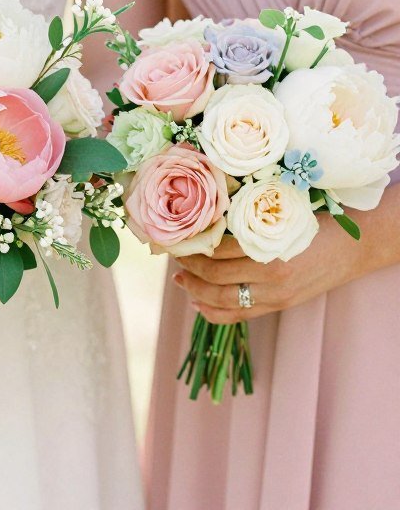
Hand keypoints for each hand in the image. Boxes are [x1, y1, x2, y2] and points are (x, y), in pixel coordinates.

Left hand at [173, 223, 360, 323]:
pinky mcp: (280, 305)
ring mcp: (276, 295)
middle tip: (174, 255)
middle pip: (215, 276)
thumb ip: (247, 219)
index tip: (178, 235)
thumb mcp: (281, 213)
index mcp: (270, 245)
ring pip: (222, 300)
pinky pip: (238, 315)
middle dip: (189, 266)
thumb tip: (205, 216)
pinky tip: (196, 302)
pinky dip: (212, 312)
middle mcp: (273, 274)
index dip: (193, 244)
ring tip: (180, 278)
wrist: (355, 246)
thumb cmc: (314, 221)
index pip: (218, 250)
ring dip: (195, 289)